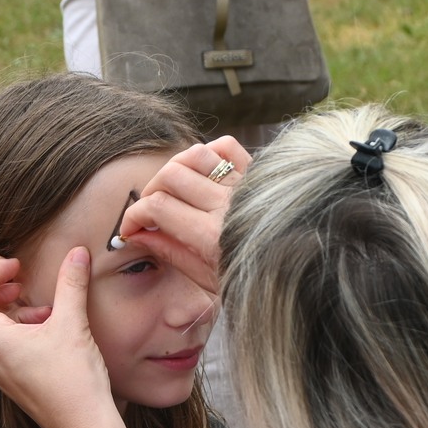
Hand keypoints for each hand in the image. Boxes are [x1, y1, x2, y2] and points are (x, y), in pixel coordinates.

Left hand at [0, 250, 126, 427]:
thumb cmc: (77, 381)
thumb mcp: (74, 326)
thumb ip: (71, 285)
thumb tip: (77, 253)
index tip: (18, 267)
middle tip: (15, 284)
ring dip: (0, 312)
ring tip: (37, 307)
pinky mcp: (9, 381)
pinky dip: (11, 331)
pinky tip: (44, 329)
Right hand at [116, 136, 250, 294]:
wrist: (296, 272)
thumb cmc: (250, 281)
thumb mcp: (206, 279)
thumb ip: (171, 252)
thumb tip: (137, 234)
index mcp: (210, 236)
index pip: (157, 207)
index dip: (135, 214)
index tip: (131, 227)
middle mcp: (226, 206)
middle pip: (170, 175)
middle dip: (150, 191)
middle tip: (150, 210)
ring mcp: (244, 186)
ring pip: (194, 155)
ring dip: (175, 169)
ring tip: (173, 189)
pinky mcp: (258, 175)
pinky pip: (227, 146)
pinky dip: (209, 152)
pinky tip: (203, 172)